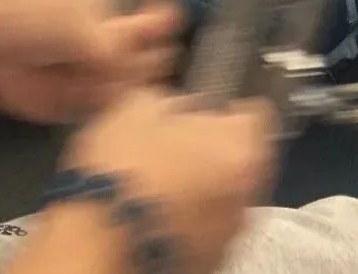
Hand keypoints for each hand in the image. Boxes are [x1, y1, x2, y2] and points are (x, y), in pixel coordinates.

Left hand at [0, 0, 181, 124]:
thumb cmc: (34, 17)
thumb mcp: (74, 20)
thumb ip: (111, 42)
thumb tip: (137, 64)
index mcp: (124, 8)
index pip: (166, 15)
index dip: (162, 27)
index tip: (142, 35)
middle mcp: (125, 41)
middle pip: (163, 56)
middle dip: (143, 62)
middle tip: (112, 62)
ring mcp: (111, 73)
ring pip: (145, 87)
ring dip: (123, 88)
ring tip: (90, 80)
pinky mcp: (93, 103)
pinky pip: (118, 113)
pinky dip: (110, 111)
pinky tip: (88, 100)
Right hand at [66, 90, 275, 273]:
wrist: (99, 241)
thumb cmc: (123, 170)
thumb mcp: (136, 107)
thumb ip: (170, 99)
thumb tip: (175, 106)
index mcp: (239, 150)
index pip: (258, 112)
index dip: (231, 105)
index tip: (211, 105)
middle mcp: (247, 196)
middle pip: (242, 158)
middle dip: (215, 149)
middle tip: (177, 142)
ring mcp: (230, 235)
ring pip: (224, 196)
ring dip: (202, 186)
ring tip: (160, 181)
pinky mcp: (209, 262)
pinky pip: (206, 226)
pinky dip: (190, 217)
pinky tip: (156, 211)